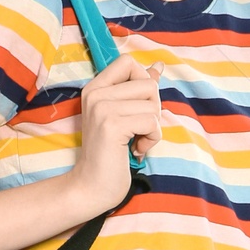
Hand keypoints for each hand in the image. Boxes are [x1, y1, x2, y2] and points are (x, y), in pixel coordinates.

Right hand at [70, 53, 162, 213]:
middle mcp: (95, 94)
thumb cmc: (110, 154)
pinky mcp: (112, 126)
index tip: (137, 107)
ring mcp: (102, 108)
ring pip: (153, 104)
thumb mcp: (124, 116)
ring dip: (152, 128)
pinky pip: (152, 122)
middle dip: (153, 109)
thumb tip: (158, 67)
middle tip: (137, 129)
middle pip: (147, 83)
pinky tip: (136, 150)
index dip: (143, 82)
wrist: (91, 187)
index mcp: (95, 88)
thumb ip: (139, 90)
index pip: (128, 62)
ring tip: (135, 141)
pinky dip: (151, 140)